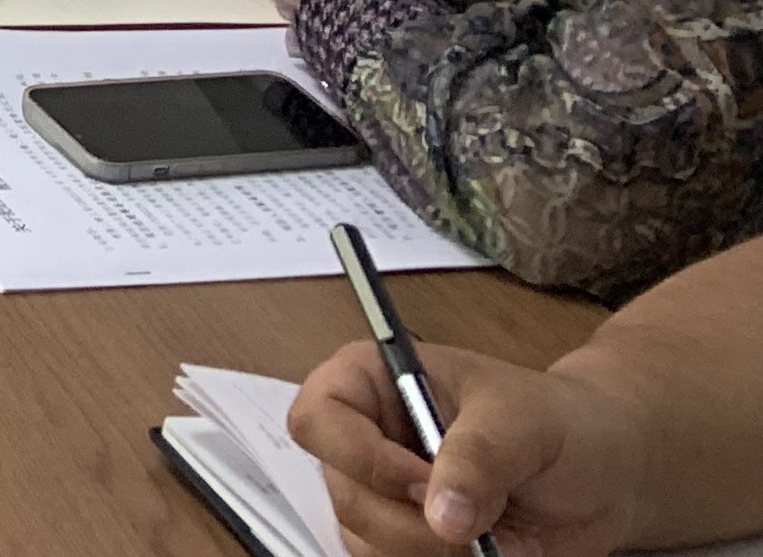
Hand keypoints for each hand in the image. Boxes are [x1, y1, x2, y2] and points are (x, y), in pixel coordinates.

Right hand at [290, 340, 650, 556]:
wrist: (603, 472)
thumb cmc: (560, 422)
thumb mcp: (525, 421)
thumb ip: (481, 456)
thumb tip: (442, 512)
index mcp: (373, 382)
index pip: (318, 418)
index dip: (359, 456)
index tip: (421, 479)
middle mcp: (366, 440)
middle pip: (343, 494)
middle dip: (412, 520)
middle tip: (476, 519)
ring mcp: (384, 495)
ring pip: (366, 542)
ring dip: (432, 552)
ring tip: (492, 533)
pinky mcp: (408, 541)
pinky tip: (490, 549)